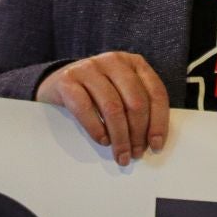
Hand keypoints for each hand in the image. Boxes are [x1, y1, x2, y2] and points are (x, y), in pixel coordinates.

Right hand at [36, 51, 169, 165]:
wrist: (58, 80)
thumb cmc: (97, 91)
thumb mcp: (121, 90)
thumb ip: (137, 105)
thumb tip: (152, 141)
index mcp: (133, 62)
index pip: (156, 92)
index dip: (159, 122)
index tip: (156, 145)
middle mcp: (114, 61)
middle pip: (135, 101)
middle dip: (138, 133)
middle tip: (135, 154)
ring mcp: (89, 68)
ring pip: (113, 107)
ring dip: (120, 137)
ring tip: (121, 155)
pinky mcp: (68, 80)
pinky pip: (85, 109)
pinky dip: (97, 129)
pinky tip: (103, 141)